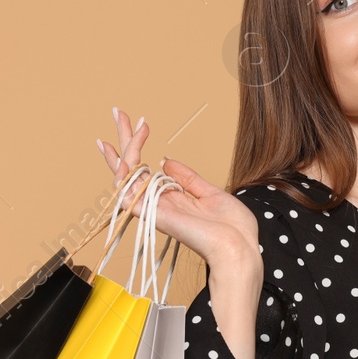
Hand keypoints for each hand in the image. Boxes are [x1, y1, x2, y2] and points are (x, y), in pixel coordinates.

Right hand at [95, 106, 259, 268]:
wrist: (239, 247)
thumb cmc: (231, 228)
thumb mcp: (210, 193)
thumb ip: (187, 178)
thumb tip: (166, 160)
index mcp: (171, 198)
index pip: (145, 169)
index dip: (137, 146)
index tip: (139, 122)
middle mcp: (159, 202)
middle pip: (131, 167)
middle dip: (124, 138)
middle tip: (118, 111)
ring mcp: (155, 208)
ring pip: (126, 176)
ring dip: (125, 147)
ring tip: (127, 122)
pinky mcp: (154, 215)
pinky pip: (129, 194)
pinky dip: (125, 174)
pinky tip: (125, 156)